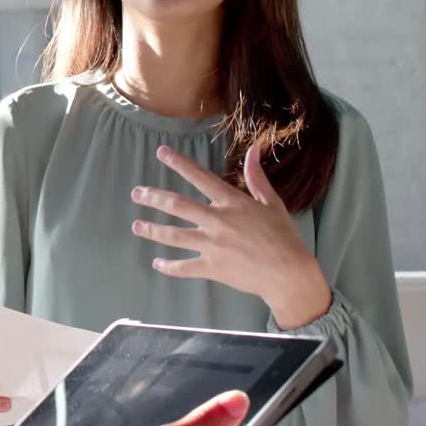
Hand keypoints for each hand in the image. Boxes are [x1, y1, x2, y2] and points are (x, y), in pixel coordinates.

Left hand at [130, 143, 330, 328]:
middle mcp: (219, 222)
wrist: (289, 274)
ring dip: (152, 230)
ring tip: (136, 226)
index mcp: (233, 203)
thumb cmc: (283, 237)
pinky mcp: (212, 268)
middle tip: (136, 193)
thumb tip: (253, 151)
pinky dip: (168, 266)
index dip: (179, 163)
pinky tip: (156, 263)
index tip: (161, 152)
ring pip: (174, 236)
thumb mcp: (272, 203)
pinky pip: (184, 268)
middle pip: (178, 206)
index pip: (201, 177)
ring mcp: (213, 246)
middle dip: (154, 198)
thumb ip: (257, 178)